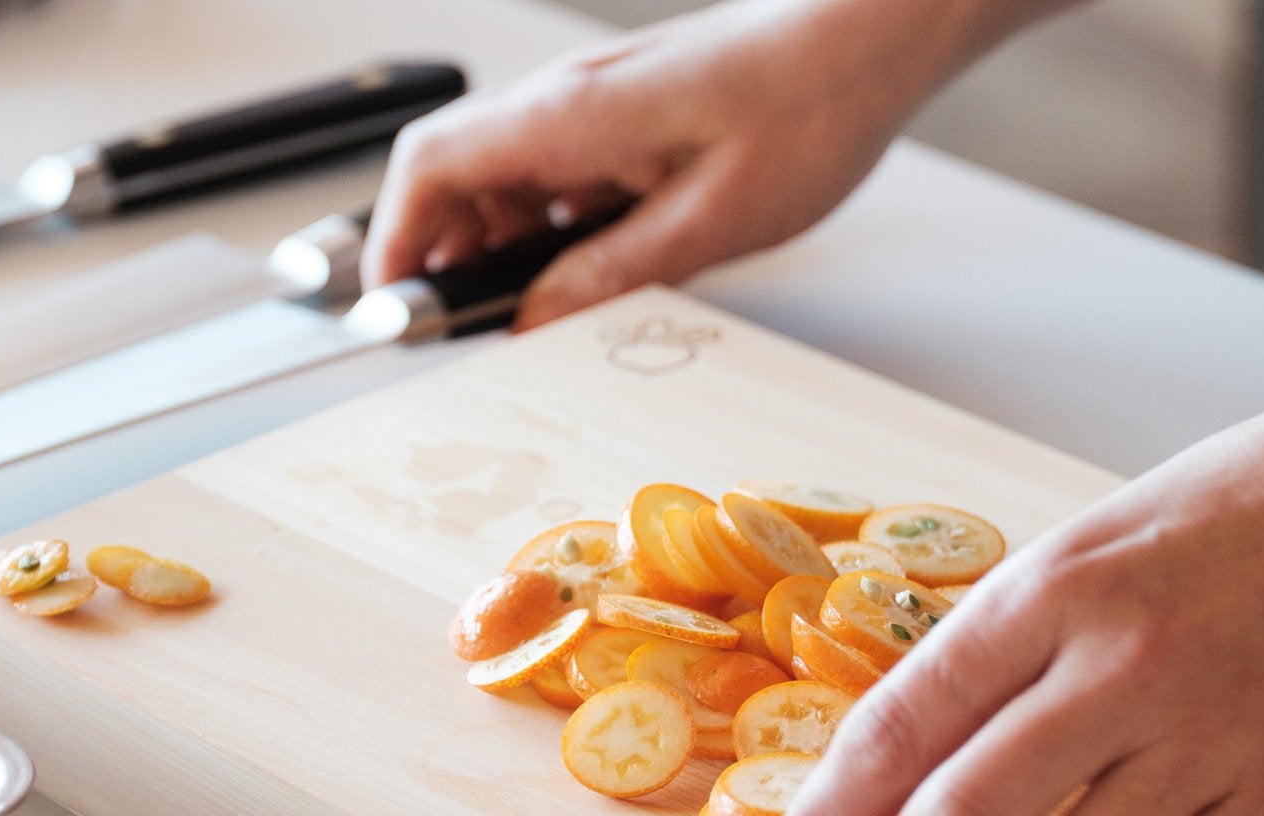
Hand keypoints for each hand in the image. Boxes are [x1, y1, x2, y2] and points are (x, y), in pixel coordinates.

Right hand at [364, 0, 1010, 329]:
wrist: (866, 39)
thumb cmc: (809, 110)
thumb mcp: (711, 223)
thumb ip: (612, 275)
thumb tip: (538, 321)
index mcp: (570, 115)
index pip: (431, 165)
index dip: (396, 240)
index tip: (396, 307)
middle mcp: (567, 99)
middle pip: (457, 173)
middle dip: (449, 255)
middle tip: (471, 328)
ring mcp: (595, 103)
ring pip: (508, 177)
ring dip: (505, 245)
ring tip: (534, 313)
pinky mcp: (627, 114)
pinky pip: (560, 172)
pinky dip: (554, 226)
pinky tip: (590, 271)